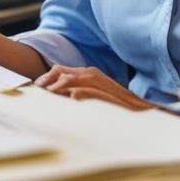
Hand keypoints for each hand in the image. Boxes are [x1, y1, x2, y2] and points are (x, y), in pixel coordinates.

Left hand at [35, 64, 156, 110]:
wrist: (142, 110)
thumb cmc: (116, 106)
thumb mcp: (93, 96)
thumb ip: (77, 92)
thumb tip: (59, 97)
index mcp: (87, 74)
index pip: (60, 70)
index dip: (46, 78)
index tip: (36, 88)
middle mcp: (91, 74)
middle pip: (61, 72)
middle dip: (47, 81)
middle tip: (37, 91)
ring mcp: (100, 83)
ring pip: (73, 79)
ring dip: (58, 86)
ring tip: (48, 94)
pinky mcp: (109, 94)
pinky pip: (91, 90)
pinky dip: (81, 92)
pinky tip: (73, 97)